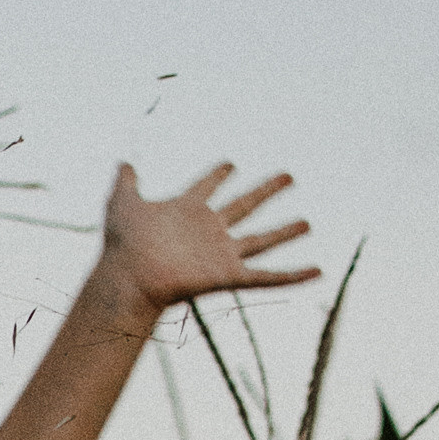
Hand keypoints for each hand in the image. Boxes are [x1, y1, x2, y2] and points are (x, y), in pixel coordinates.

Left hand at [99, 160, 320, 316]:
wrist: (129, 277)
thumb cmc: (123, 244)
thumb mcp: (122, 203)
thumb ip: (125, 181)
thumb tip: (123, 162)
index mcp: (187, 211)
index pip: (206, 187)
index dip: (217, 175)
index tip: (231, 164)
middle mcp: (207, 232)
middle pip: (244, 206)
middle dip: (266, 190)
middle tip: (288, 176)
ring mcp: (220, 255)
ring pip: (261, 240)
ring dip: (286, 232)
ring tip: (308, 222)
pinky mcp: (228, 276)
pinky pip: (267, 277)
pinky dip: (293, 276)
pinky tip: (317, 271)